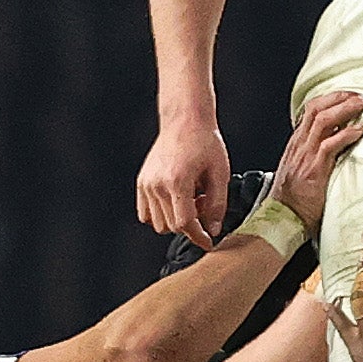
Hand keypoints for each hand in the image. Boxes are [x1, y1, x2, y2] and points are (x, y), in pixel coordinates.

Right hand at [137, 116, 233, 245]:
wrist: (185, 119)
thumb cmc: (205, 142)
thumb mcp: (220, 174)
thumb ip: (217, 205)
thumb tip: (213, 230)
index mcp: (177, 181)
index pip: (184, 224)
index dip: (198, 236)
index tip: (208, 242)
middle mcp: (157, 185)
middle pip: (171, 226)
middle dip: (190, 224)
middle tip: (203, 203)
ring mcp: (146, 184)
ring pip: (158, 223)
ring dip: (175, 219)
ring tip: (190, 199)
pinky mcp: (141, 182)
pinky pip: (146, 213)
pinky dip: (161, 214)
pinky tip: (175, 199)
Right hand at [258, 88, 362, 230]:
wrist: (281, 219)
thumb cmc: (295, 200)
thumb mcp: (302, 170)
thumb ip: (316, 155)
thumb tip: (340, 143)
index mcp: (297, 144)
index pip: (312, 109)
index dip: (332, 98)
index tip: (351, 95)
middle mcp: (299, 145)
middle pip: (317, 108)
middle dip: (342, 97)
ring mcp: (305, 156)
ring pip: (323, 120)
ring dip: (346, 109)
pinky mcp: (313, 170)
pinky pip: (330, 145)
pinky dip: (346, 134)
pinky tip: (359, 131)